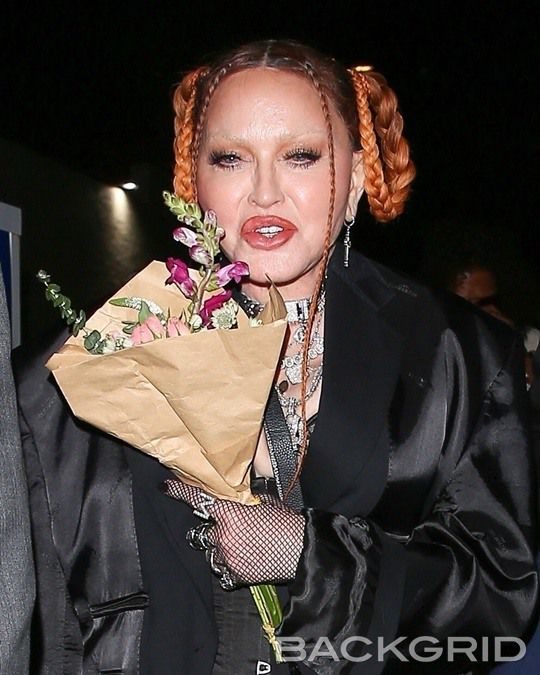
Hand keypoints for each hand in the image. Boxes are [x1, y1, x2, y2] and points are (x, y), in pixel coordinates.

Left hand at [163, 479, 305, 586]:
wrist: (302, 550)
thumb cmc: (287, 523)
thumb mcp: (267, 502)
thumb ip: (247, 500)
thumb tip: (242, 497)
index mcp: (229, 513)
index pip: (198, 499)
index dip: (180, 492)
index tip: (166, 487)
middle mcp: (223, 535)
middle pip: (202, 531)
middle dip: (212, 530)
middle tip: (228, 529)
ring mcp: (227, 557)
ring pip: (210, 552)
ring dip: (219, 549)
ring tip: (240, 546)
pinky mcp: (235, 575)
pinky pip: (222, 570)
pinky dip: (229, 566)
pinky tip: (243, 560)